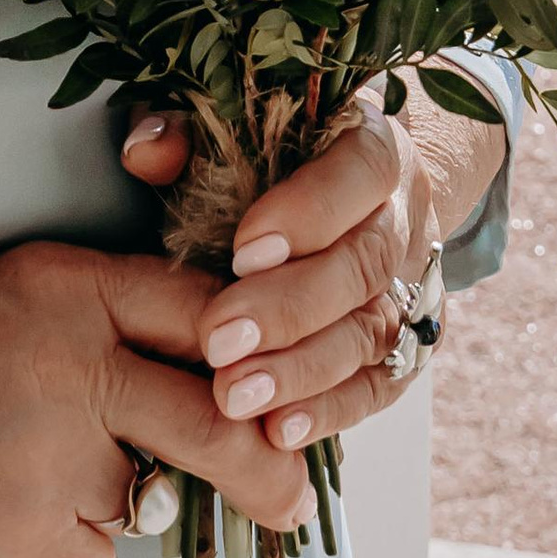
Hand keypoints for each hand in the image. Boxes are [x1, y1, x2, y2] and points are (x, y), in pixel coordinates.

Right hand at [0, 235, 315, 557]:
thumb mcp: (17, 291)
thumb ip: (109, 320)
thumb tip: (213, 376)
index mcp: (71, 288)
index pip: (203, 315)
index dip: (254, 360)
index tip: (276, 394)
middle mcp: (73, 364)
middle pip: (215, 422)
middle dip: (266, 471)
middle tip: (292, 499)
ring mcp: (51, 453)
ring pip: (143, 496)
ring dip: (115, 498)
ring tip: (40, 473)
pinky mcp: (25, 531)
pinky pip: (91, 557)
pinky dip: (63, 548)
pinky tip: (4, 511)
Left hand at [121, 94, 497, 458]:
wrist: (353, 191)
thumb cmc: (274, 153)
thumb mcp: (228, 125)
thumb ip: (188, 131)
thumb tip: (144, 150)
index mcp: (375, 145)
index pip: (361, 170)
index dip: (310, 212)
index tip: (242, 252)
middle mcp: (404, 216)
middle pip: (365, 264)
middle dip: (290, 308)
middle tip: (219, 340)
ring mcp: (412, 286)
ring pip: (373, 333)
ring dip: (303, 371)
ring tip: (236, 397)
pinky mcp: (407, 346)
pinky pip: (380, 385)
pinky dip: (331, 412)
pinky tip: (280, 431)